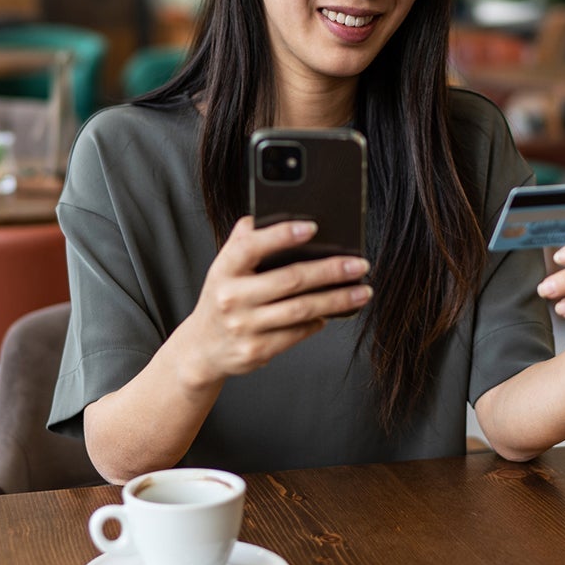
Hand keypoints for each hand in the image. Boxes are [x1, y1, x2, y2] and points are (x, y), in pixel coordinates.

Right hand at [178, 216, 371, 387]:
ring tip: (361, 291)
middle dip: (330, 271)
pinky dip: (318, 321)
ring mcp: (244, 327)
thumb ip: (244, 241)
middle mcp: (232, 298)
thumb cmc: (223, 298)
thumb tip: (272, 213)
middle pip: (290, 280)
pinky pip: (297, 333)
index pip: (251, 247)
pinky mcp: (256, 351)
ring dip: (337, 300)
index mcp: (224, 270)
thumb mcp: (224, 268)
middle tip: (359, 265)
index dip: (282, 235)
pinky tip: (332, 312)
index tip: (313, 227)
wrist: (202, 348)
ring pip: (301, 310)